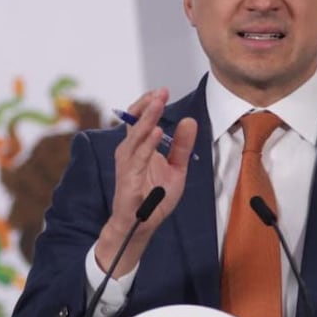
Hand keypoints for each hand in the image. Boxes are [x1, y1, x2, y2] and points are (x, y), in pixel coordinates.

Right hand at [94, 88, 197, 275]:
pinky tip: (157, 132)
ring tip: (159, 103)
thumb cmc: (154, 197)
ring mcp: (127, 163)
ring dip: (148, 118)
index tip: (162, 92)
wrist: (140, 225)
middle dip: (149, 105)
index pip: (139, 118)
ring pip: (136, 135)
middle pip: (134, 121)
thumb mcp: (176, 169)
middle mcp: (129, 151)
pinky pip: (139, 157)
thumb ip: (181, 146)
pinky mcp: (128, 177)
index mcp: (139, 146)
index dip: (149, 103)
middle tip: (162, 91)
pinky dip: (148, 144)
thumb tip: (189, 120)